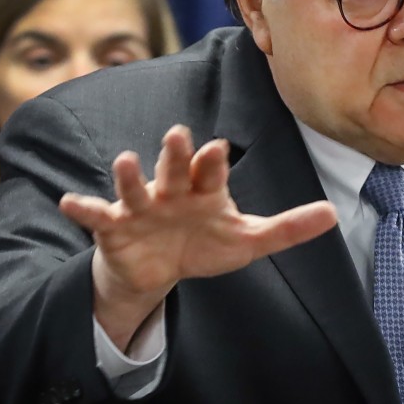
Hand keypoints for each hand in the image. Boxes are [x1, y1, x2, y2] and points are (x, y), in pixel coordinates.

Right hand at [59, 124, 336, 349]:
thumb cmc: (204, 244)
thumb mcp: (248, 241)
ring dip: (129, 175)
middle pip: (174, 169)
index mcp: (206, 190)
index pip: (211, 172)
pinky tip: (70, 202)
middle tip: (177, 133)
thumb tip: (334, 215)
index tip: (218, 148)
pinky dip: (85, 208)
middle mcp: (173, 190)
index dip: (213, 162)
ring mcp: (142, 206)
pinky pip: (98, 215)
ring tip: (124, 160)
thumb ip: (288, 229)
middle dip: (175, 153)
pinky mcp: (115, 226)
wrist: (159, 269)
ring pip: (136, 187)